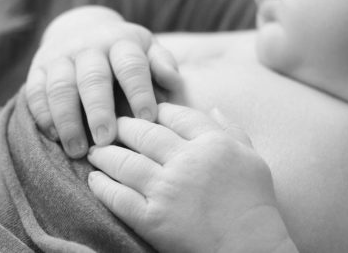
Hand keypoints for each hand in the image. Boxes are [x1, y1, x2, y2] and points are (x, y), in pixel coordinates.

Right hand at [26, 6, 180, 157]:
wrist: (84, 30)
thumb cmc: (125, 52)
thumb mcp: (148, 49)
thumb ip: (162, 64)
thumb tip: (173, 81)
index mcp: (121, 42)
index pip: (131, 66)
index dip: (139, 93)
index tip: (147, 121)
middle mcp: (89, 46)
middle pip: (92, 78)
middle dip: (99, 111)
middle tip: (106, 141)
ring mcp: (60, 56)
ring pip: (60, 88)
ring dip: (68, 121)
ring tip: (78, 151)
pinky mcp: (38, 68)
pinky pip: (36, 92)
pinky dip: (43, 115)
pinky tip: (55, 138)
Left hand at [88, 103, 295, 252]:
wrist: (249, 246)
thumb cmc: (254, 201)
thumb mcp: (252, 157)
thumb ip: (231, 129)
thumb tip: (213, 107)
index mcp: (211, 143)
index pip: (176, 116)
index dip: (158, 111)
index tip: (149, 112)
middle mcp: (186, 161)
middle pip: (144, 134)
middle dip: (124, 126)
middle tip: (112, 126)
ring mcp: (167, 189)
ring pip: (125, 162)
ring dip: (105, 154)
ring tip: (95, 151)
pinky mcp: (152, 218)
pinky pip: (119, 197)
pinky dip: (102, 187)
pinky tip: (94, 180)